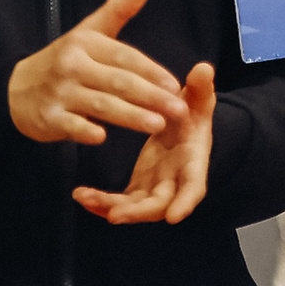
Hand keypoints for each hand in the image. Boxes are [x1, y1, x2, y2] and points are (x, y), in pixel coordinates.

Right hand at [8, 0, 188, 144]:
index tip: (175, 85)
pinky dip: (85, 131)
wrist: (13, 88)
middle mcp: (72, 66)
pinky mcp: (47, 117)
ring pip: (101, 105)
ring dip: (131, 116)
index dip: (152, 71)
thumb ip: (118, 10)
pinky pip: (70, 126)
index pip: (126, 57)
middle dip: (151, 96)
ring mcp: (59, 93)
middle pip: (119, 82)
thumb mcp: (87, 31)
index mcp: (85, 44)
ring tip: (158, 124)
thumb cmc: (63, 60)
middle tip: (179, 109)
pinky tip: (104, 137)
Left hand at [75, 62, 214, 224]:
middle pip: (159, 204)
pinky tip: (81, 194)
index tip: (175, 216)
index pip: (194, 186)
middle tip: (115, 214)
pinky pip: (119, 202)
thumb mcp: (197, 98)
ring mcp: (155, 187)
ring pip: (135, 207)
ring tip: (86, 198)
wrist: (181, 123)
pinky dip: (101, 202)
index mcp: (192, 161)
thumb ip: (200, 87)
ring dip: (111, 207)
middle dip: (138, 212)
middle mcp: (175, 180)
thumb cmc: (192, 112)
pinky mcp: (138, 188)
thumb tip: (203, 69)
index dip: (186, 201)